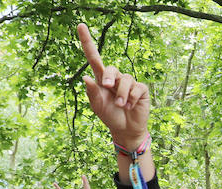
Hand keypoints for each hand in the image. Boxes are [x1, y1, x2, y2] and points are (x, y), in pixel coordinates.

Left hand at [77, 23, 148, 146]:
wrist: (126, 129)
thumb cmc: (110, 116)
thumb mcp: (98, 107)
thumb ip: (93, 93)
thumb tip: (86, 78)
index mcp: (101, 79)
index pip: (94, 57)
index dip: (87, 41)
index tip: (80, 26)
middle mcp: (115, 78)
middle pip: (111, 69)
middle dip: (109, 77)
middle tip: (107, 87)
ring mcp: (129, 83)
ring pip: (125, 79)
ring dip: (121, 95)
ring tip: (121, 105)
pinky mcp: (140, 89)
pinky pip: (136, 87)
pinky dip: (131, 98)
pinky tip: (130, 106)